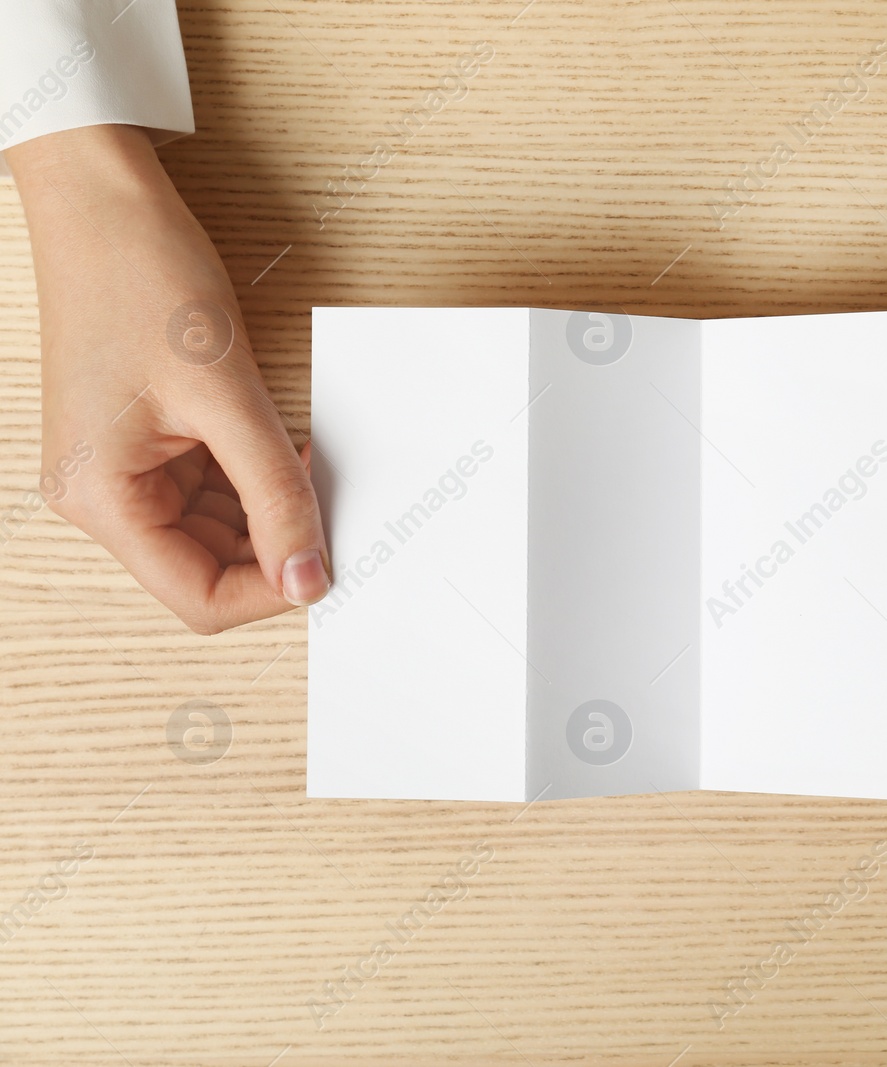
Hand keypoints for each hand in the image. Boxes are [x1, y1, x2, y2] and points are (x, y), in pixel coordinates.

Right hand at [7, 124, 328, 633]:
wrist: (106, 203)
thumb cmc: (143, 280)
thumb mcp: (228, 396)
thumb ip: (273, 493)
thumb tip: (308, 576)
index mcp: (101, 499)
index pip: (196, 596)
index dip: (270, 590)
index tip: (331, 562)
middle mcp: (103, 496)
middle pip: (207, 569)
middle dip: (276, 545)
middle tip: (335, 509)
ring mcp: (125, 471)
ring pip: (216, 532)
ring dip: (272, 511)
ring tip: (311, 468)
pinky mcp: (149, 444)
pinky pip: (213, 489)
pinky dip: (258, 479)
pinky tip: (289, 450)